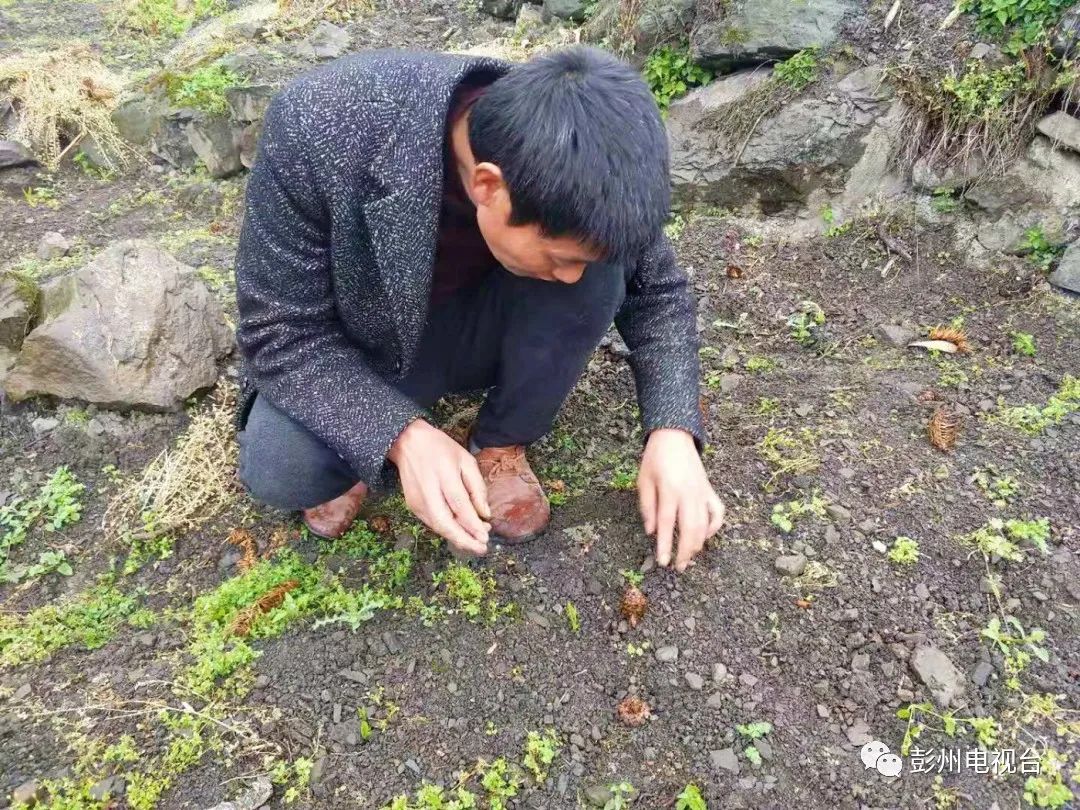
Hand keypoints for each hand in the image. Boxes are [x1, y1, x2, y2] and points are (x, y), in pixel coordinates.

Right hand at [388, 419, 491, 556]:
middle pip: (444, 522)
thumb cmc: (440, 449)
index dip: (472, 524)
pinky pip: (432, 523)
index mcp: (443, 473)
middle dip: (463, 539)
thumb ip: (477, 487)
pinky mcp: (412, 506)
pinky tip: (460, 532)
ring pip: (437, 526)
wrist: (408, 443)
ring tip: (475, 541)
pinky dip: (447, 530)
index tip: (486, 537)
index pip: (459, 505)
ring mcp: (417, 500)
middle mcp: (427, 490)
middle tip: (480, 548)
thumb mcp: (465, 460)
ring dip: (457, 537)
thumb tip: (485, 514)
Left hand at [637, 428, 724, 571]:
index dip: (665, 545)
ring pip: (704, 524)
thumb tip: (652, 532)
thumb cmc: (654, 459)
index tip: (662, 562)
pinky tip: (705, 536)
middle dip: (686, 551)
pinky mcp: (710, 490)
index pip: (667, 524)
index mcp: (669, 490)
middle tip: (680, 567)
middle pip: (690, 529)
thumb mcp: (643, 480)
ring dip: (698, 544)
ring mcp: (702, 493)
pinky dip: (714, 527)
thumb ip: (647, 507)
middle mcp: (688, 493)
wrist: (674, 436)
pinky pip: (718, 512)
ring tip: (690, 558)